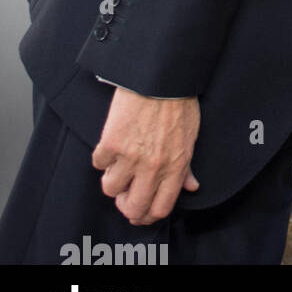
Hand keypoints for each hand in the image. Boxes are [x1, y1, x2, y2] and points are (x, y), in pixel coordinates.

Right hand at [91, 87, 200, 224]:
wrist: (161, 76)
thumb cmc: (178, 102)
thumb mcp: (191, 135)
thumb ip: (187, 166)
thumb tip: (191, 186)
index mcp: (176, 166)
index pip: (161, 208)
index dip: (148, 215)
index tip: (141, 211)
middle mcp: (153, 166)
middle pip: (133, 207)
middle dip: (126, 206)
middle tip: (125, 195)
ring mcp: (131, 156)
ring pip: (111, 189)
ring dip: (113, 179)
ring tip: (119, 164)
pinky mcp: (111, 143)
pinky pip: (99, 163)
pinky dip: (103, 156)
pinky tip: (112, 144)